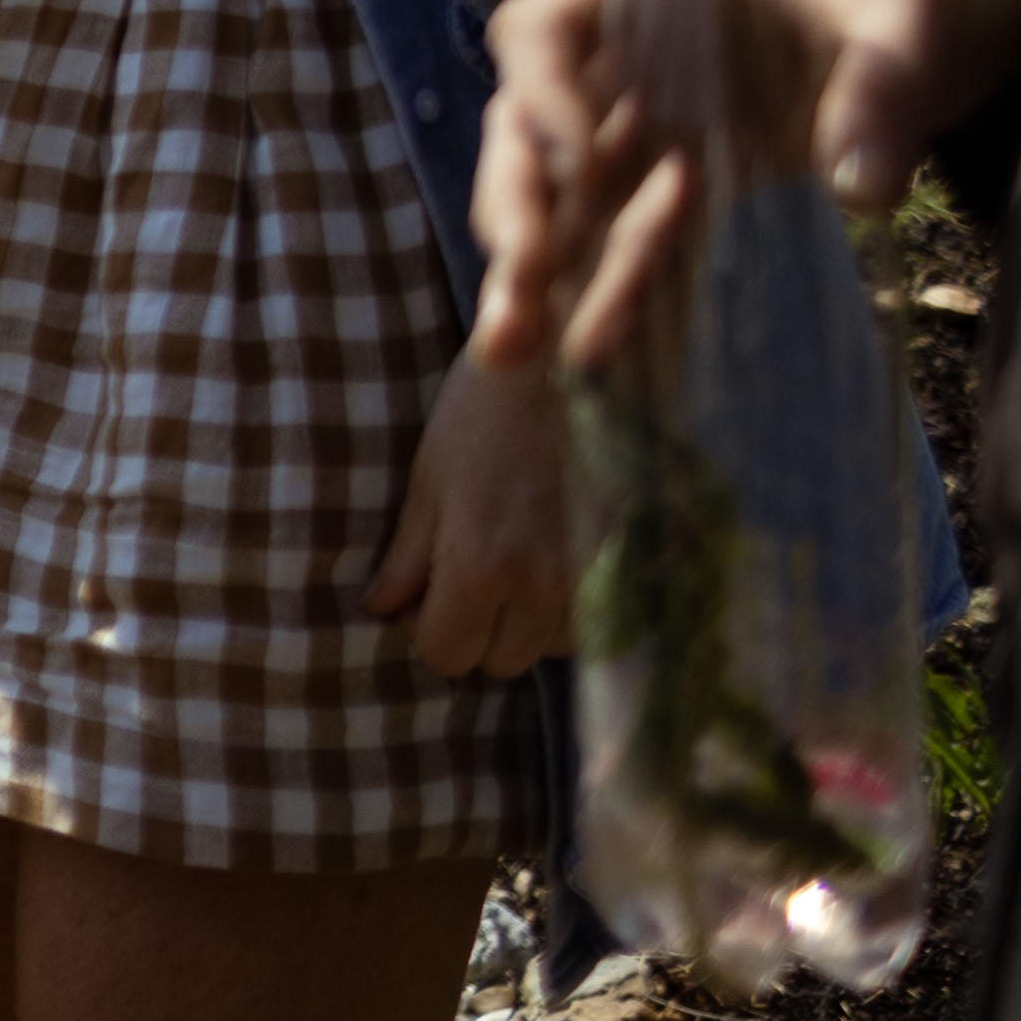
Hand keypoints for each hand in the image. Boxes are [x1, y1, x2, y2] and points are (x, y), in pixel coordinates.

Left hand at [363, 349, 581, 676]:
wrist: (577, 358)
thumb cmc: (488, 408)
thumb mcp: (431, 475)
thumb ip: (407, 553)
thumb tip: (380, 608)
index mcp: (484, 565)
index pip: (448, 655)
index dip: (428, 631)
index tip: (426, 598)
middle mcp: (547, 586)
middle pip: (502, 662)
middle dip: (477, 630)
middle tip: (469, 577)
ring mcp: (601, 578)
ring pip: (554, 647)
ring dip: (529, 621)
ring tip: (518, 560)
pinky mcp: (640, 562)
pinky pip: (603, 621)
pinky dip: (576, 607)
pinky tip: (559, 558)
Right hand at [473, 0, 1020, 372]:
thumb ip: (882, 81)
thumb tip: (860, 193)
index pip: (546, 28)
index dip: (540, 98)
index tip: (575, 168)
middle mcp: (643, 40)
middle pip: (540, 120)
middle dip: (520, 205)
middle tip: (516, 287)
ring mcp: (677, 106)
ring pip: (584, 189)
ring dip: (552, 268)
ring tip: (515, 355)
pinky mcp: (722, 162)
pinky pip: (659, 228)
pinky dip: (629, 285)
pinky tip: (599, 356)